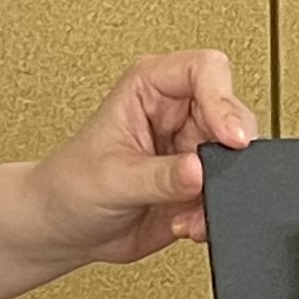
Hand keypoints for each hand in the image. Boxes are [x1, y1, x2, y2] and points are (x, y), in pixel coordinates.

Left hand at [33, 49, 261, 264]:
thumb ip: (161, 176)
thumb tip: (200, 171)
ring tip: (188, 211)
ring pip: (235, 158)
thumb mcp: (113, 179)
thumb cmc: (71, 185)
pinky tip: (186, 223)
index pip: (205, 70)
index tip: (229, 137)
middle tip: (213, 179)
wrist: (62, 228)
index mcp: (150, 87)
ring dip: (220, 189)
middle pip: (231, 114)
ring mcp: (189, 148)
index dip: (223, 100)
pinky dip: (212, 213)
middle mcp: (176, 112)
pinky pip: (225, 194)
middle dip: (228, 152)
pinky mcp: (197, 183)